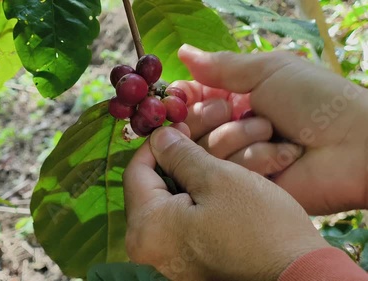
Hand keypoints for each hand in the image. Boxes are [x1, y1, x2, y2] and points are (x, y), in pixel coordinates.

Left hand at [123, 126, 328, 280]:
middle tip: (208, 127)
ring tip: (235, 141)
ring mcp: (172, 251)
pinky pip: (193, 211)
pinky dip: (210, 189)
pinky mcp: (194, 253)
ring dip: (206, 164)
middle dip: (188, 150)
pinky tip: (232, 167)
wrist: (300, 277)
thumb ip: (179, 154)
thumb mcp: (217, 179)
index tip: (181, 124)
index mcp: (147, 228)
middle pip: (161, 181)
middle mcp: (151, 245)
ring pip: (182, 193)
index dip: (159, 142)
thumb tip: (158, 137)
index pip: (137, 170)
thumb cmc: (259, 227)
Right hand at [174, 44, 367, 214]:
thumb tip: (182, 52)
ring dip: (241, 138)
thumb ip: (221, 67)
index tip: (183, 99)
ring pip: (204, 151)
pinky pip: (226, 174)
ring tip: (274, 134)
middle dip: (213, 118)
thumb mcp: (268, 71)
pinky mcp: (245, 184)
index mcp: (234, 96)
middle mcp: (229, 126)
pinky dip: (256, 161)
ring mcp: (236, 157)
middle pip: (188, 127)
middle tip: (240, 111)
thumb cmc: (315, 100)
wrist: (354, 146)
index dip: (182, 100)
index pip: (189, 98)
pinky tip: (284, 157)